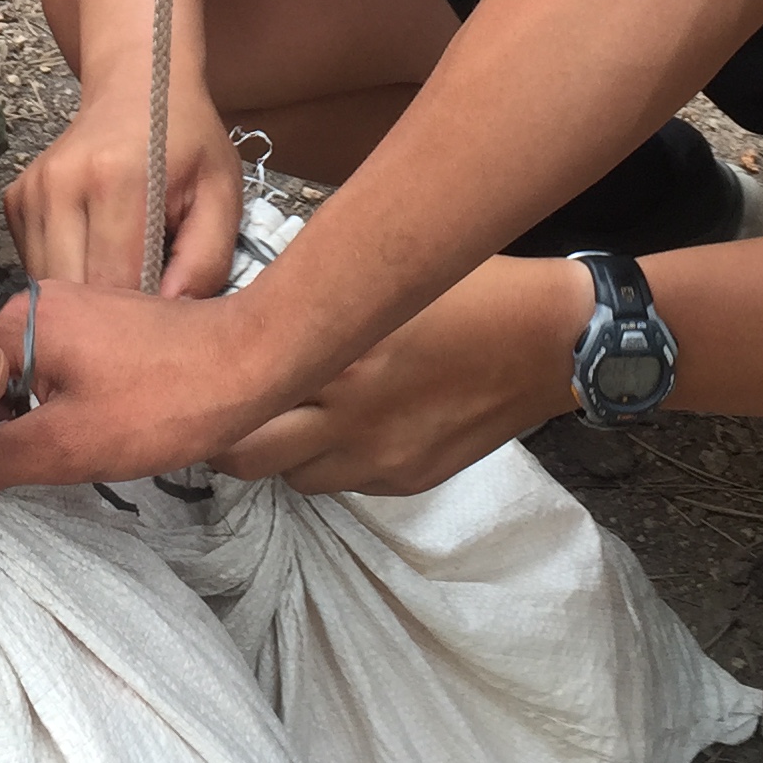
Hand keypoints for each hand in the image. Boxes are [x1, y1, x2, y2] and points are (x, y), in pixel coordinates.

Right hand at [0, 279, 272, 505]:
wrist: (252, 365)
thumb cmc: (163, 402)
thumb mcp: (63, 446)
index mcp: (14, 317)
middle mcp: (35, 301)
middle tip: (11, 465)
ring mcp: (71, 309)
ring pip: (15, 375)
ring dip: (22, 416)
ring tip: (53, 450)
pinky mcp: (100, 325)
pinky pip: (50, 366)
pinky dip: (52, 401)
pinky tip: (82, 428)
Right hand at [3, 85, 242, 296]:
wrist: (139, 85)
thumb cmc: (187, 143)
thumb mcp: (221, 195)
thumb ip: (206, 261)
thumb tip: (170, 316)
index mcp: (117, 180)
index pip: (114, 285)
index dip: (140, 317)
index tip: (164, 319)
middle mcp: (62, 184)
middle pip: (73, 292)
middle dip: (108, 315)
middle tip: (143, 309)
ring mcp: (32, 191)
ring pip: (47, 286)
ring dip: (83, 298)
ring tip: (123, 277)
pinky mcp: (16, 200)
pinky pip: (33, 266)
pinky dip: (64, 276)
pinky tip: (97, 257)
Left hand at [218, 254, 585, 494]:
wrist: (556, 342)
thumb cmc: (476, 291)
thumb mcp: (390, 279)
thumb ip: (324, 305)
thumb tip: (263, 313)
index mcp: (342, 355)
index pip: (242, 395)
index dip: (214, 389)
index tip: (206, 373)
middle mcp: (352, 417)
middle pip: (247, 457)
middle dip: (228, 436)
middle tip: (233, 406)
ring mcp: (380, 458)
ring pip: (293, 477)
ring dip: (283, 449)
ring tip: (301, 412)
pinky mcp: (408, 479)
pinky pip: (346, 483)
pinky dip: (335, 459)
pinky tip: (356, 423)